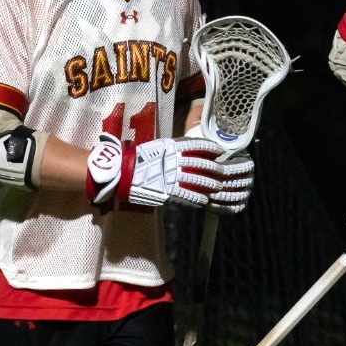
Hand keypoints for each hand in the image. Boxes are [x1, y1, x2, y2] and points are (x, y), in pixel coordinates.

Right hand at [87, 133, 246, 212]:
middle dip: (216, 169)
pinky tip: (205, 200)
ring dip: (211, 184)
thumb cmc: (139, 158)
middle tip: (224, 171)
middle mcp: (175, 160)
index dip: (211, 149)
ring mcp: (172, 176)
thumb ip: (175, 148)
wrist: (122, 172)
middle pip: (203, 164)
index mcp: (173, 146)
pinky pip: (188, 195)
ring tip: (218, 186)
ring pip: (199, 180)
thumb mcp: (160, 147)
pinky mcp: (168, 191)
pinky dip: (199, 197)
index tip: (220, 151)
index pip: (198, 145)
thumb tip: (190, 151)